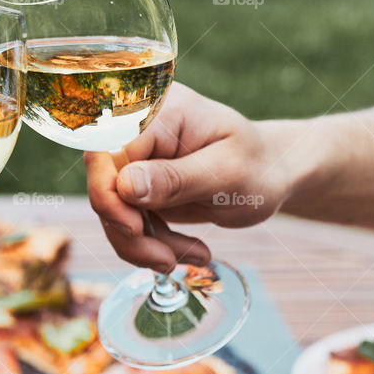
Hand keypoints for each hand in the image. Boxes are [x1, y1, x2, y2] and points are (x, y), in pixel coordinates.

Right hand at [85, 83, 287, 271]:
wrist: (269, 175)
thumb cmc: (258, 166)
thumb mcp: (227, 173)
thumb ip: (177, 178)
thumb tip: (125, 186)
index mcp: (160, 112)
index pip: (108, 151)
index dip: (111, 194)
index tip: (136, 229)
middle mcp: (139, 130)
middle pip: (104, 184)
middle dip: (128, 232)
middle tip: (167, 261)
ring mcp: (136, 159)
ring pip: (111, 210)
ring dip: (142, 245)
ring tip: (188, 258)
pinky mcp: (137, 185)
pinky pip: (124, 221)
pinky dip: (149, 245)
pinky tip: (184, 252)